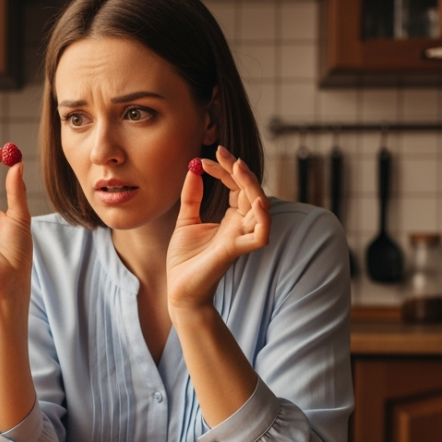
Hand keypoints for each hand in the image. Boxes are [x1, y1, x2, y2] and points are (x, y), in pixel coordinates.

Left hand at [167, 145, 270, 310]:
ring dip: (252, 185)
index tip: (205, 159)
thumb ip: (192, 196)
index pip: (237, 186)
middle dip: (238, 170)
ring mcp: (240, 238)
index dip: (224, 170)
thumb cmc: (185, 260)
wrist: (178, 289)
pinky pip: (260, 235)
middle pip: (250, 191)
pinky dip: (263, 218)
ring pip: (260, 207)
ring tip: (238, 167)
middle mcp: (240, 226)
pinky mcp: (236, 250)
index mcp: (232, 219)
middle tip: (222, 152)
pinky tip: (256, 201)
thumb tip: (194, 169)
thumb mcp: (186, 220)